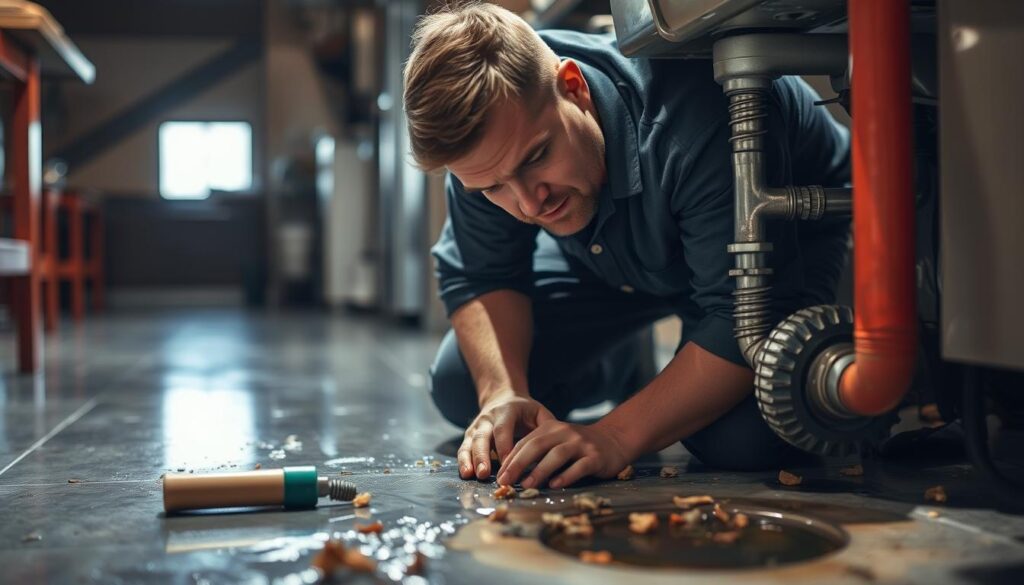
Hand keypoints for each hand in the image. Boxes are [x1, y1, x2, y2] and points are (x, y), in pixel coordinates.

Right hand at [458, 391, 554, 480]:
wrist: (502, 398)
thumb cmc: (525, 411)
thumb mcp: (538, 412)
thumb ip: (547, 425)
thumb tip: (557, 444)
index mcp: (506, 411)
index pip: (503, 429)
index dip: (504, 446)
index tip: (509, 463)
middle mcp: (488, 418)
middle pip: (482, 436)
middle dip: (482, 456)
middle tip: (484, 474)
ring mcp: (476, 427)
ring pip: (470, 443)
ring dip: (470, 460)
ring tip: (471, 475)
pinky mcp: (470, 436)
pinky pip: (463, 449)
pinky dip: (463, 461)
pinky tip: (465, 474)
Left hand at [496, 420, 631, 488]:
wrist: (613, 440)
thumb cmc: (578, 446)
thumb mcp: (557, 442)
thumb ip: (538, 452)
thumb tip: (511, 473)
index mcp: (551, 428)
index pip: (525, 442)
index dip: (511, 459)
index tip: (500, 476)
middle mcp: (564, 433)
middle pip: (537, 446)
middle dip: (519, 464)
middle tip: (506, 481)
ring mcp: (581, 444)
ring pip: (557, 455)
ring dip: (540, 470)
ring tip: (527, 484)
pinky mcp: (595, 457)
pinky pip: (579, 466)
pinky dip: (566, 475)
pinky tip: (555, 485)